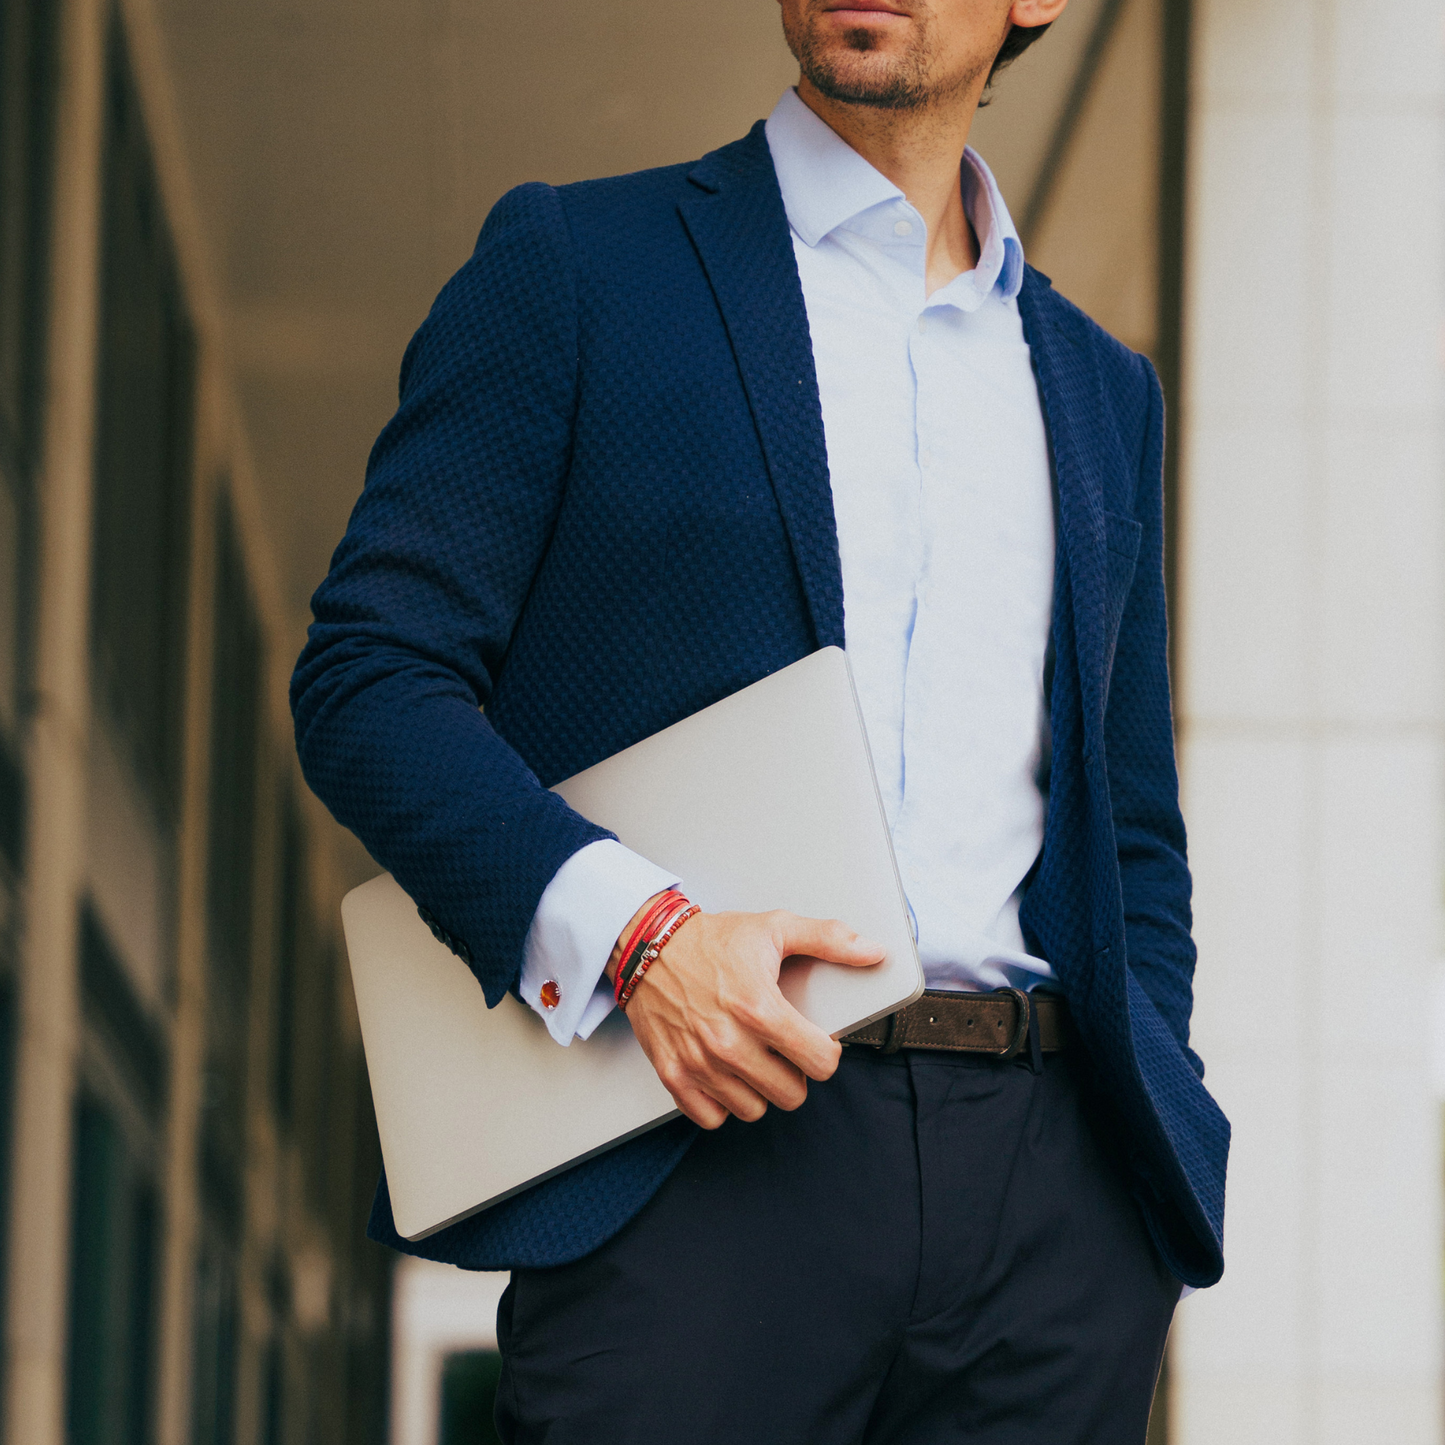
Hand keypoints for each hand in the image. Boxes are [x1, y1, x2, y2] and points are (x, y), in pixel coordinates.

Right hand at [611, 899, 885, 1129]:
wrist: (647, 946)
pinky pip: (712, 1117)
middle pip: (790, 1094)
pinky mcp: (673, 1075)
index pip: (819, 1063)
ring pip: (754, 1109)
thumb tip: (873, 952)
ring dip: (759, 1088)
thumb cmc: (711, 939)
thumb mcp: (774, 928)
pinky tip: (724, 1072)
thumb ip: (828, 940)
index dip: (825, 1052)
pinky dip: (722, 1101)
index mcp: (759, 1007)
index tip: (815, 1040)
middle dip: (794, 1072)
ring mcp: (699, 1063)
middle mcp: (729, 1041)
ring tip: (753, 1058)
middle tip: (782, 1049)